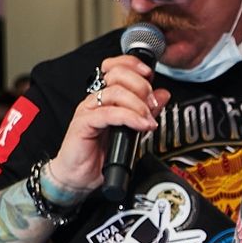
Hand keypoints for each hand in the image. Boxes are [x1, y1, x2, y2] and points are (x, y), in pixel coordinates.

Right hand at [44, 53, 172, 195]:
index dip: (133, 65)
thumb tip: (162, 95)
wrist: (78, 177)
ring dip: (138, 105)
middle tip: (152, 105)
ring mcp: (88, 110)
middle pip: (117, 75)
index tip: (149, 74)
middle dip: (141, 87)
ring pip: (115, 92)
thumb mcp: (131, 129)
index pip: (116, 67)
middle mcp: (95, 100)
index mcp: (105, 97)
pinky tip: (142, 126)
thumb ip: (145, 110)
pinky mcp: (83, 123)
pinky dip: (130, 118)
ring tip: (148, 121)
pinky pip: (109, 114)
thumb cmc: (98, 154)